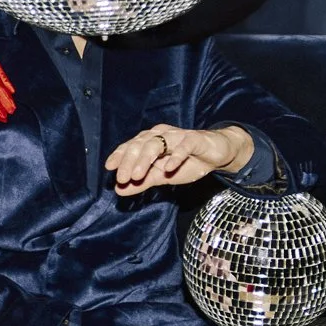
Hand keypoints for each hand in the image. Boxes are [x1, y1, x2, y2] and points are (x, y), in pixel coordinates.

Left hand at [104, 123, 253, 194]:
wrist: (216, 155)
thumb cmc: (187, 163)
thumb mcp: (162, 176)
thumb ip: (142, 182)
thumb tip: (118, 190)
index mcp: (151, 141)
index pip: (131, 145)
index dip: (119, 155)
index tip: (109, 168)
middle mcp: (161, 135)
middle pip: (141, 144)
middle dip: (129, 161)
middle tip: (122, 178)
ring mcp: (178, 136)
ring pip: (158, 143)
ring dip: (146, 159)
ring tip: (138, 175)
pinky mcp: (195, 139)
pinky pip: (184, 146)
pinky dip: (175, 157)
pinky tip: (168, 168)